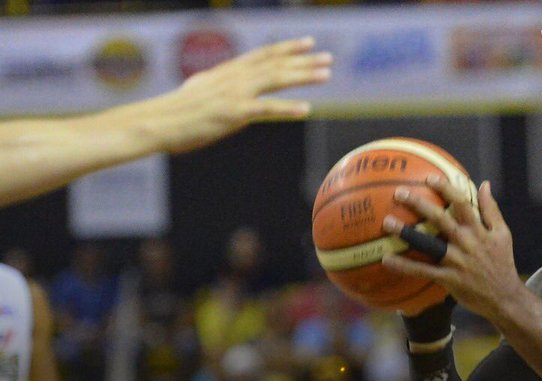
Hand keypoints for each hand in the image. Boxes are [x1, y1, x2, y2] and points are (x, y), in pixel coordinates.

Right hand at [154, 37, 331, 152]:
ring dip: (303, 76)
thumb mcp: (202, 92)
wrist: (157, 122)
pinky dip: (288, 108)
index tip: (309, 42)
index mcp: (228, 71)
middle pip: (275, 64)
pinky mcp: (233, 113)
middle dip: (304, 60)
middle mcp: (234, 77)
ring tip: (327, 75)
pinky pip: (266, 109)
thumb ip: (222, 89)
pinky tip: (307, 109)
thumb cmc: (177, 112)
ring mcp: (234, 93)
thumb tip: (232, 91)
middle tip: (329, 58)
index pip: (263, 54)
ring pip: (275, 79)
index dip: (288, 47)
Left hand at [382, 178, 525, 320]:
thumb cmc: (502, 262)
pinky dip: (404, 266)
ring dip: (407, 233)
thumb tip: (484, 184)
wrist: (504, 297)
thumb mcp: (503, 233)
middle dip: (419, 204)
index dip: (446, 189)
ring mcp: (455, 261)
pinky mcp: (448, 279)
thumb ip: (491, 209)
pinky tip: (386, 259)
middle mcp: (466, 243)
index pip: (461, 204)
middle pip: (440, 219)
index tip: (429, 178)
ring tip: (387, 222)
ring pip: (428, 244)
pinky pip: (423, 271)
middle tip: (399, 193)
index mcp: (478, 230)